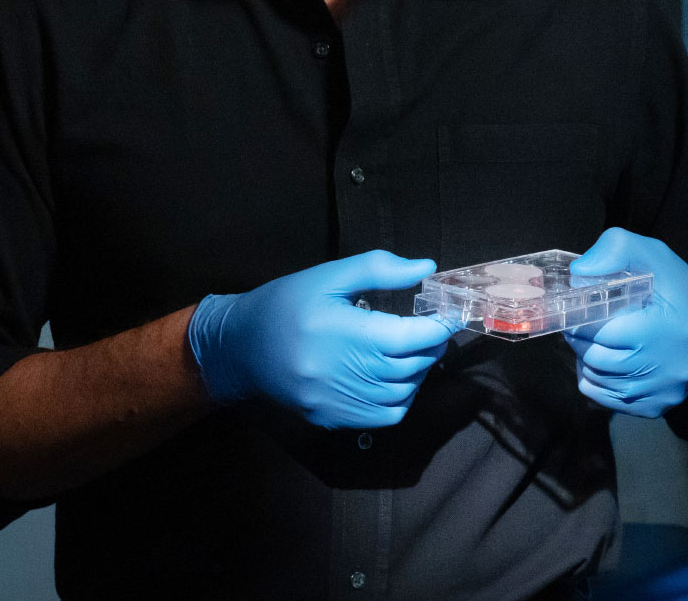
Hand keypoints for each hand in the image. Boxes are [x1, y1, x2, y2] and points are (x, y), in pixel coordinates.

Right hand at [186, 250, 451, 429]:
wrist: (238, 348)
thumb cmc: (285, 304)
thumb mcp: (327, 276)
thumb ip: (378, 269)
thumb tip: (427, 268)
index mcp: (342, 331)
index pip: (409, 336)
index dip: (438, 326)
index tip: (450, 313)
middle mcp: (342, 372)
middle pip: (410, 365)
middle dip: (431, 346)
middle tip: (433, 328)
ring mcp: (338, 401)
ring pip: (403, 393)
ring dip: (419, 371)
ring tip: (414, 349)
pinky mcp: (333, 419)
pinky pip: (386, 416)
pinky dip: (403, 397)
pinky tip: (397, 377)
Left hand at [564, 227, 687, 418]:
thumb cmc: (671, 284)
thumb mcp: (648, 252)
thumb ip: (613, 250)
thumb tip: (579, 275)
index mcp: (673, 326)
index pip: (606, 333)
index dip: (583, 321)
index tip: (579, 311)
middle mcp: (674, 366)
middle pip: (599, 360)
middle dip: (582, 341)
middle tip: (582, 326)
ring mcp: (667, 390)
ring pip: (600, 383)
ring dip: (588, 361)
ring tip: (597, 342)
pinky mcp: (659, 406)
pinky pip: (608, 400)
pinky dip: (598, 381)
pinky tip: (608, 361)